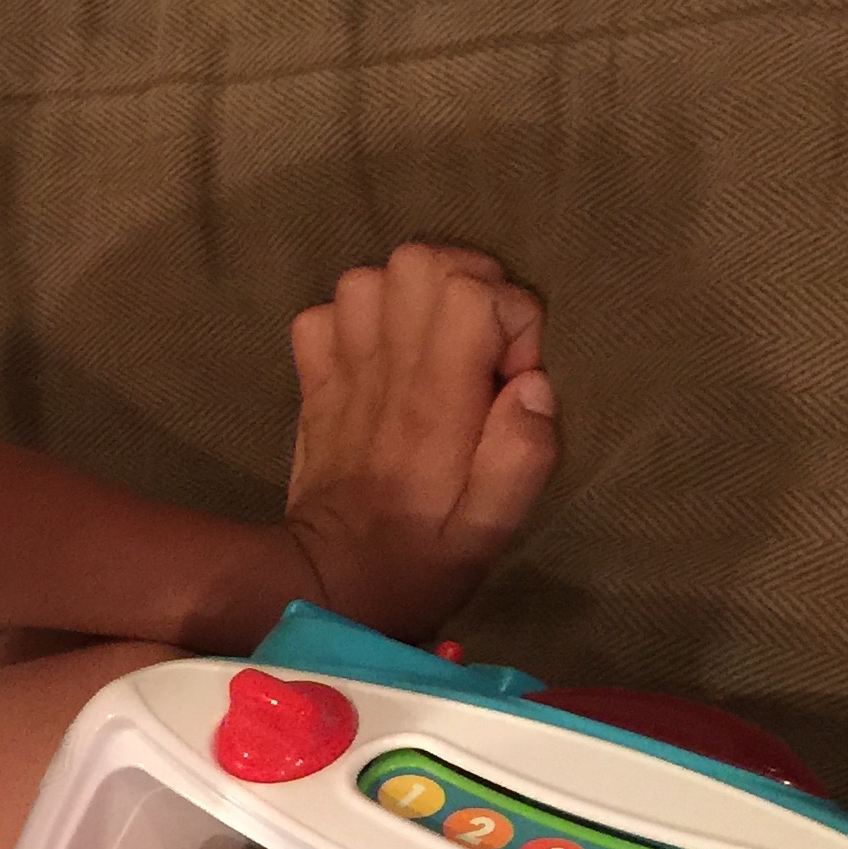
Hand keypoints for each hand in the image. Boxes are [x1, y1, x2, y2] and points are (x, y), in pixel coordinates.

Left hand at [279, 243, 557, 641]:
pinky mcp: (312, 384)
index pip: (474, 293)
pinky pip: (322, 315)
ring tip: (434, 345)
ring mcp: (340, 372)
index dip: (512, 319)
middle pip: (420, 263)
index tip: (513, 377)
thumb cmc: (420, 562)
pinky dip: (354, 323)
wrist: (326, 586)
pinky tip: (379, 360)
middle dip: (467, 285)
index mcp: (435, 399)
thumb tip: (534, 384)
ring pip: (369, 279)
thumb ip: (522, 455)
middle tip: (481, 343)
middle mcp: (384, 370)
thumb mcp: (492, 529)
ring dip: (410, 299)